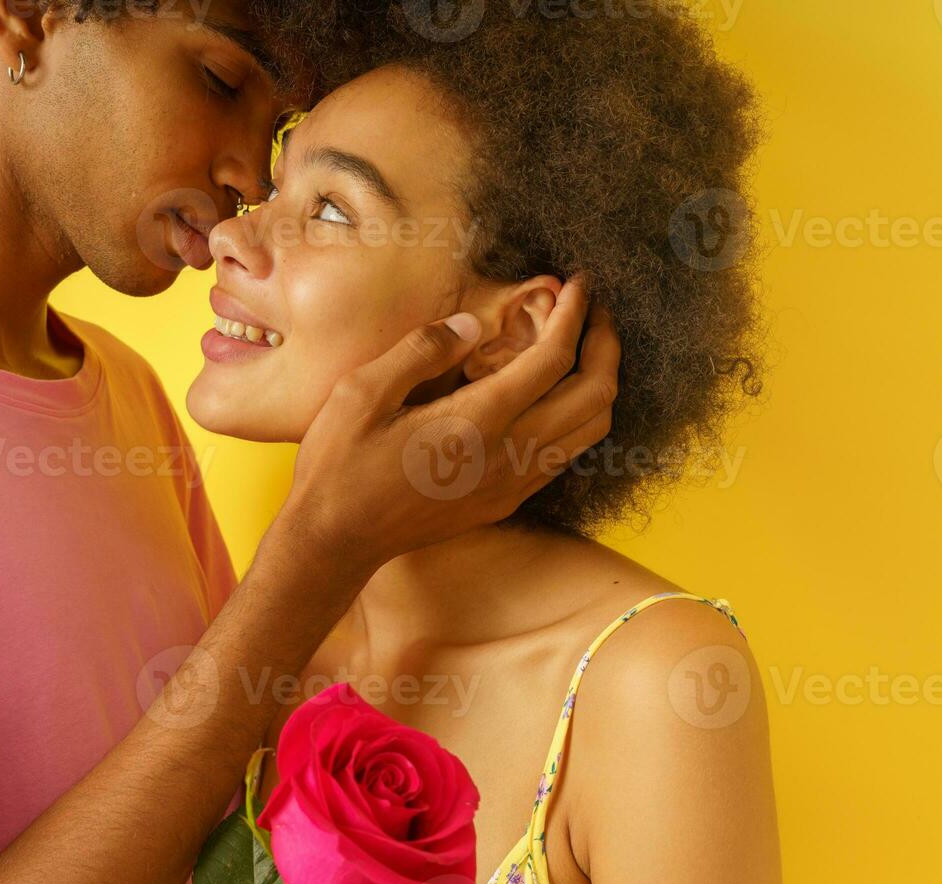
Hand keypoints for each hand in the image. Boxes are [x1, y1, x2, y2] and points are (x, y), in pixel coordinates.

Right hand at [282, 276, 619, 571]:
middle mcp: (508, 456)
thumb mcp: (362, 392)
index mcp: (476, 421)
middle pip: (594, 395)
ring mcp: (511, 484)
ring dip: (600, 383)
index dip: (575, 315)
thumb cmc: (340, 465)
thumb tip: (472, 326)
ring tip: (584, 348)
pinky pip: (565, 455)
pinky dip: (579, 417)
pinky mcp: (505, 502)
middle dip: (605, 344)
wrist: (335, 541)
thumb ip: (421, 350)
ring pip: (592, 431)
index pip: (553, 359)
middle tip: (595, 310)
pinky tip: (554, 396)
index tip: (578, 284)